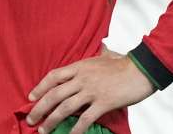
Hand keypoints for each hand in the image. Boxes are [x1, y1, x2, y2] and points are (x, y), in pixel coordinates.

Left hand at [26, 52, 154, 133]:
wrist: (142, 70)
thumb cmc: (125, 63)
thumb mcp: (107, 55)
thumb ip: (101, 53)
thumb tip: (102, 47)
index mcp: (81, 66)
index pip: (54, 76)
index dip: (40, 87)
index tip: (31, 97)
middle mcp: (82, 79)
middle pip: (54, 94)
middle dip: (40, 108)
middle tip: (31, 119)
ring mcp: (92, 91)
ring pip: (65, 108)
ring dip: (51, 121)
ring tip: (43, 130)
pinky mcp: (103, 103)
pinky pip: (85, 118)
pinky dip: (76, 129)